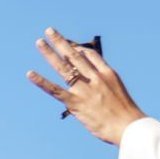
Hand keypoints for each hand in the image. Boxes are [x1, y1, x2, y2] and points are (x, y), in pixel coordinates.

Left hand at [26, 28, 146, 144]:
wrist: (129, 127)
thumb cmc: (125, 114)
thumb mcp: (118, 92)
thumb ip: (105, 83)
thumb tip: (94, 81)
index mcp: (107, 74)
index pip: (90, 55)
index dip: (77, 48)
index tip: (68, 44)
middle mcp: (95, 78)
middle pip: (75, 55)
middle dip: (61, 42)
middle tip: (49, 31)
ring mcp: (85, 90)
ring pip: (64, 67)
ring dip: (50, 53)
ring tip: (39, 42)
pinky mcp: (76, 103)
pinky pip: (55, 90)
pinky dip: (42, 81)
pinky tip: (30, 74)